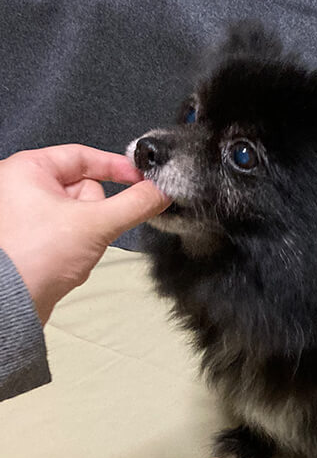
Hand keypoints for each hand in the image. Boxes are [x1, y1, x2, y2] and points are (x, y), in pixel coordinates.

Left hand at [0, 144, 170, 323]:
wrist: (14, 302)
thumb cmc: (32, 258)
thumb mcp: (97, 223)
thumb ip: (136, 204)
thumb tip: (161, 191)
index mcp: (27, 169)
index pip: (83, 155)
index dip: (117, 167)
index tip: (142, 179)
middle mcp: (22, 185)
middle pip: (85, 185)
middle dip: (97, 210)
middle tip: (89, 227)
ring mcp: (27, 212)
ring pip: (82, 210)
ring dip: (89, 228)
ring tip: (74, 246)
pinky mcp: (34, 235)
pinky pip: (72, 228)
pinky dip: (79, 240)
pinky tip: (69, 255)